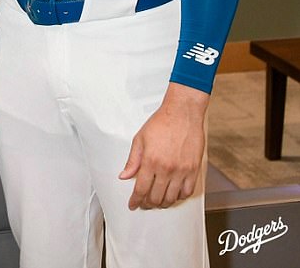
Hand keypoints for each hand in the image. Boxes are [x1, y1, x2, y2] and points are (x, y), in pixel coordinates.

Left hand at [119, 82, 208, 209]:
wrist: (182, 113)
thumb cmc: (162, 122)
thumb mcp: (140, 138)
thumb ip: (132, 160)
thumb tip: (124, 175)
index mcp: (151, 160)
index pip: (141, 189)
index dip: (136, 200)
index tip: (133, 204)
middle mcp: (166, 168)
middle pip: (155, 197)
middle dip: (147, 203)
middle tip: (144, 202)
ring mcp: (181, 170)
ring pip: (171, 198)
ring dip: (162, 203)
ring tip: (157, 200)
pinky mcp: (193, 170)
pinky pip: (187, 192)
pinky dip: (179, 197)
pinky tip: (173, 194)